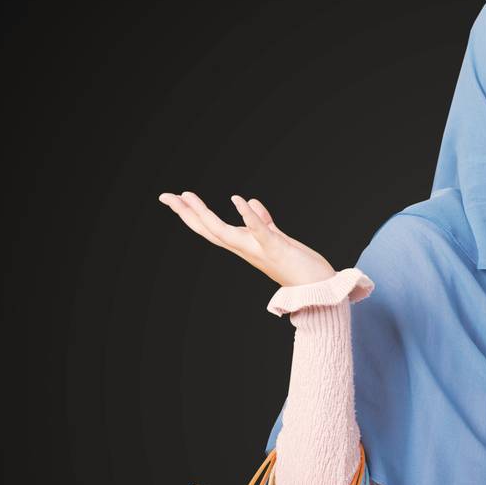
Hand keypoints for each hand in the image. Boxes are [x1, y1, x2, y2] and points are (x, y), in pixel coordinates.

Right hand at [157, 191, 336, 288]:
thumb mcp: (276, 238)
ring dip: (205, 215)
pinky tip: (237, 199)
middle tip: (166, 196)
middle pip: (209, 230)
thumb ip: (263, 221)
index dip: (193, 214)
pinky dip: (248, 215)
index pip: (212, 228)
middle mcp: (246, 249)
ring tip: (188, 196)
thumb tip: (251, 202)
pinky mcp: (276, 248)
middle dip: (187, 214)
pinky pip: (259, 231)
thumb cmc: (300, 266)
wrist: (320, 289)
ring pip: (224, 233)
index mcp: (245, 245)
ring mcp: (259, 250)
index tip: (176, 198)